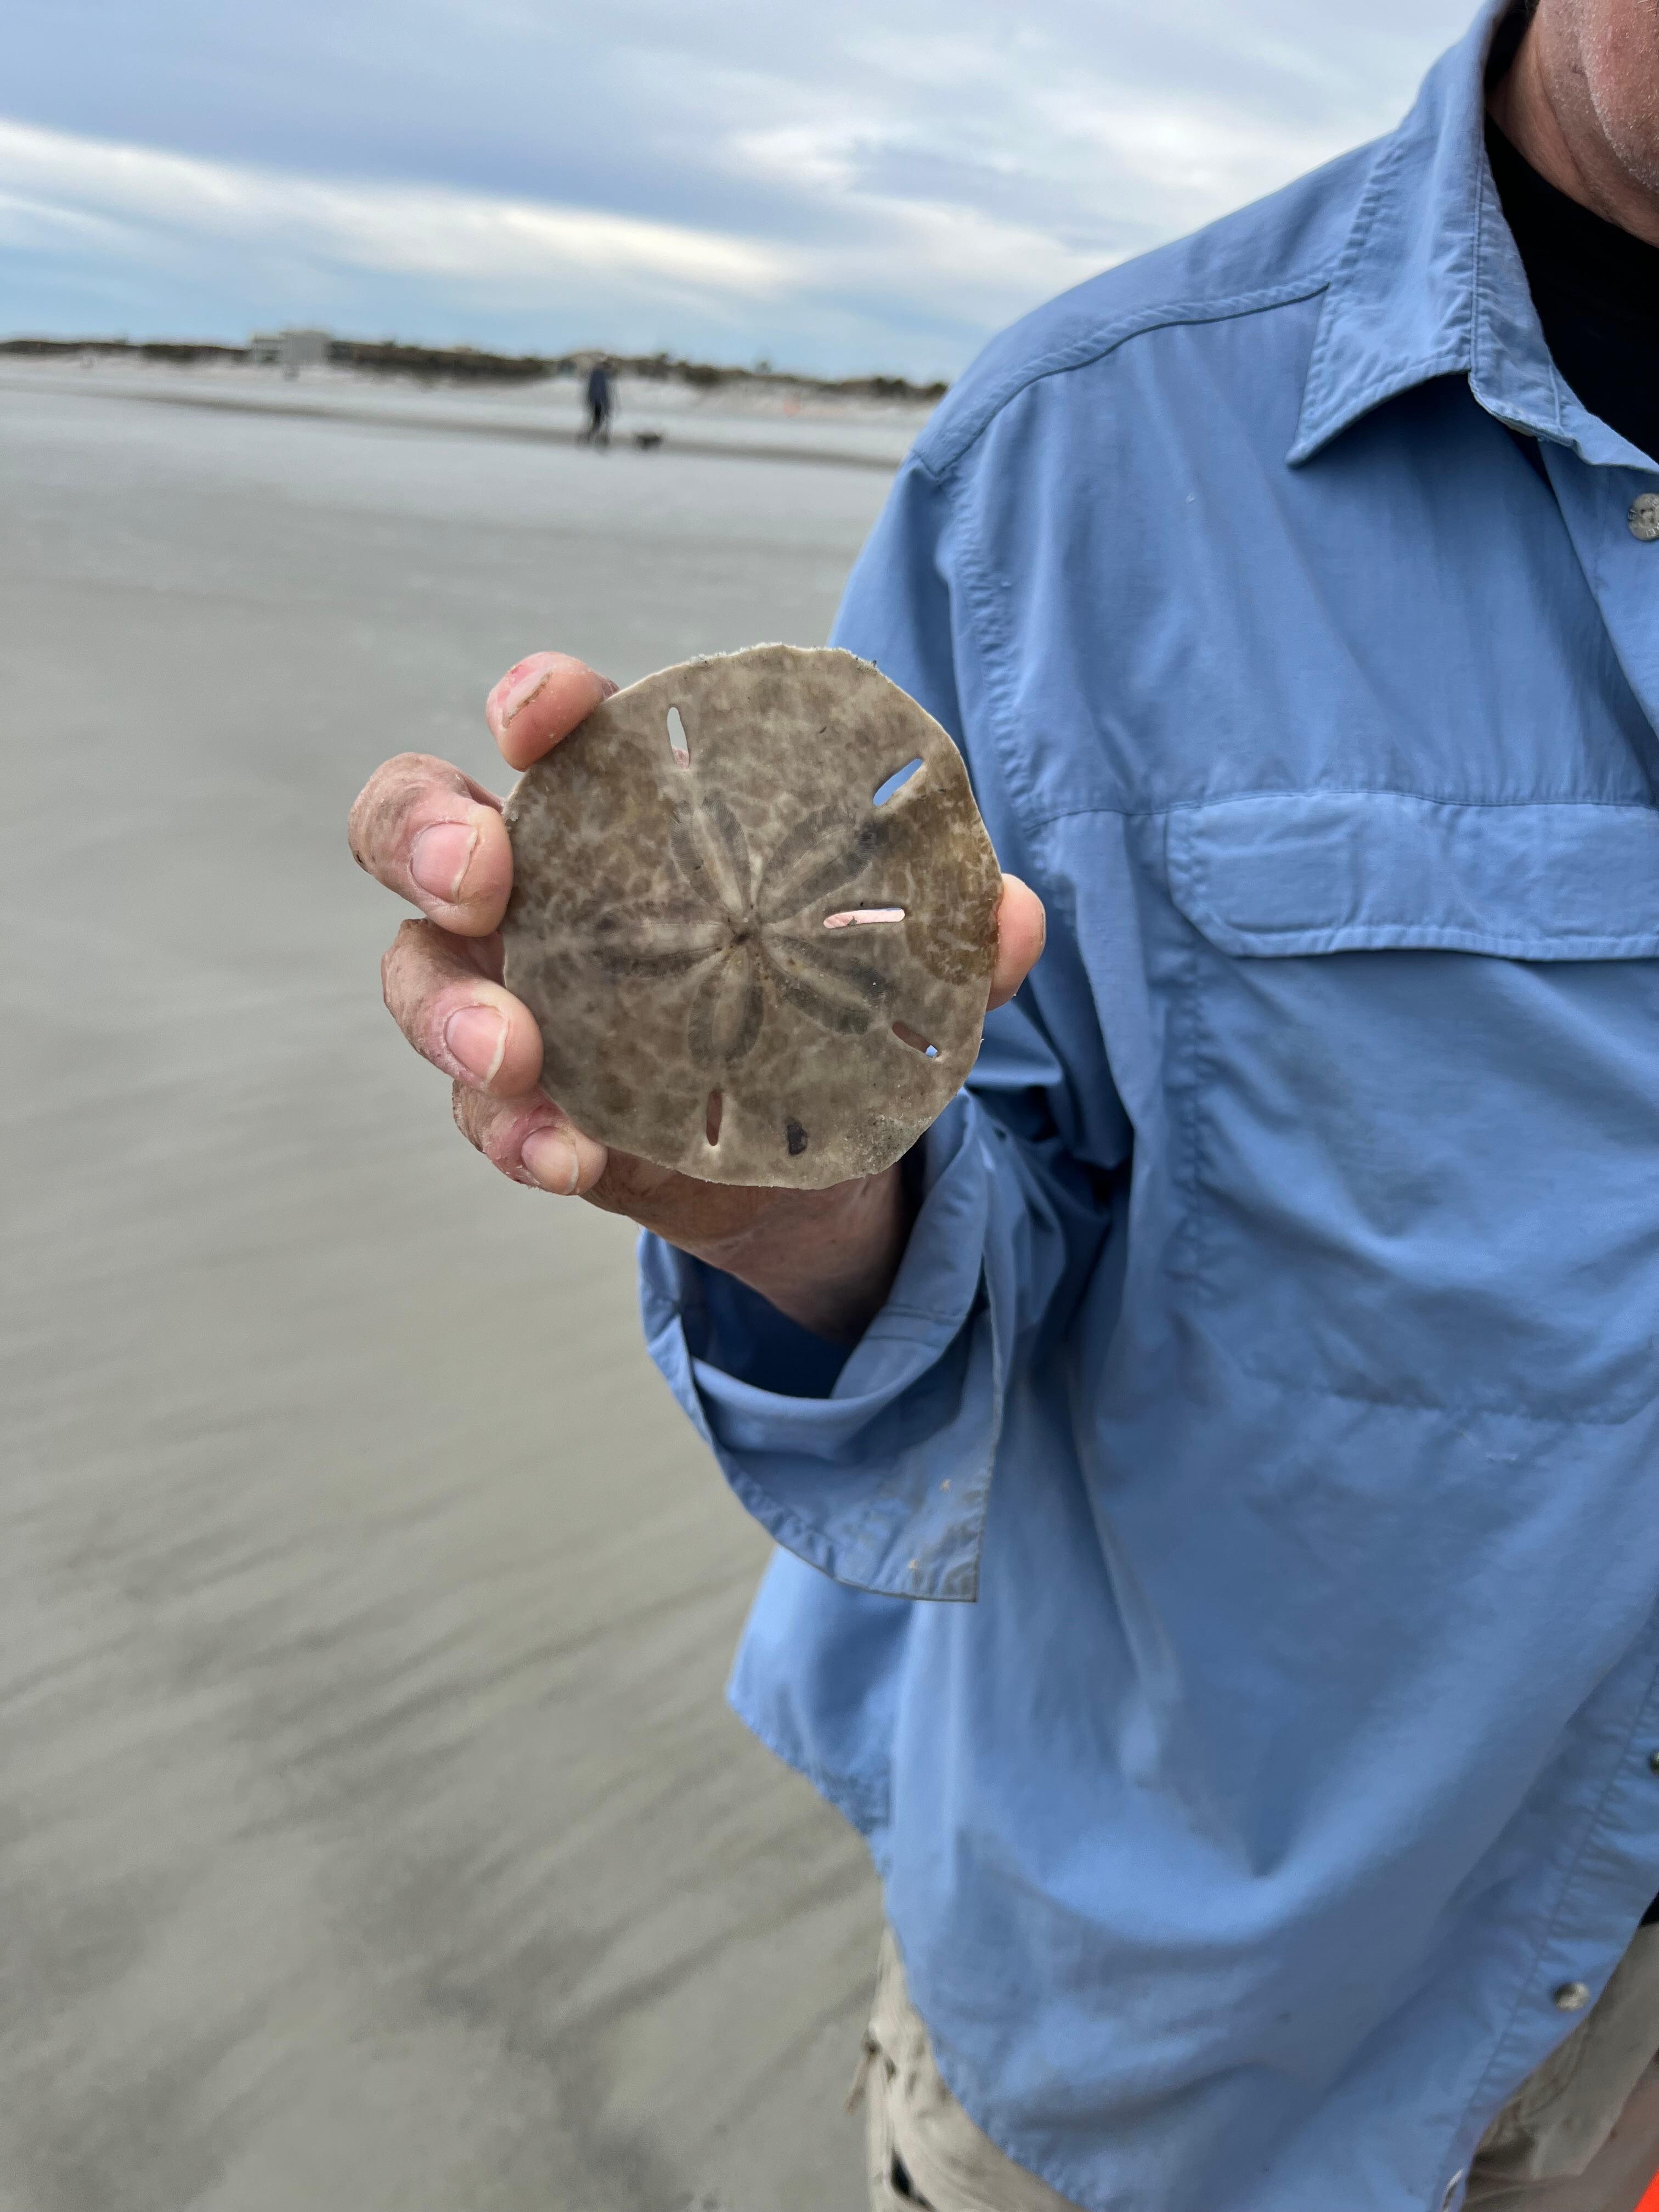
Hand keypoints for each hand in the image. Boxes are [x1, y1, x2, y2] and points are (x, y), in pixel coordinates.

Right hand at [349, 651, 1045, 1337]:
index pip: (555, 728)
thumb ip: (947, 932)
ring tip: (514, 1057)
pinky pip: (483, 1112)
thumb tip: (1014, 917)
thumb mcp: (894, 962)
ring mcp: (512, 993)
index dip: (536, 702)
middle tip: (480, 882)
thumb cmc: (826, 1003)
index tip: (547, 711)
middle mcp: (540, 888)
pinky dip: (518, 1133)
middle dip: (424, 836)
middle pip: (416, 825)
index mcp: (624, 812)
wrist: (812, 1152)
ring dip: (453, 1011)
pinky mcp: (519, 1101)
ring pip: (421, 975)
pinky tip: (570, 1158)